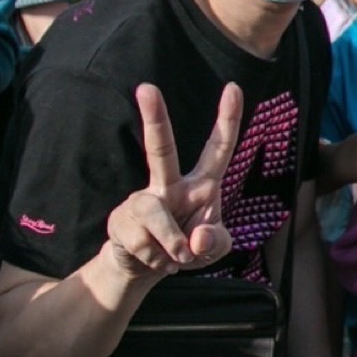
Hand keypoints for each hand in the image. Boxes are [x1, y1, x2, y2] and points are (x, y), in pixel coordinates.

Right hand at [103, 83, 241, 280]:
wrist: (147, 269)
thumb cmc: (188, 248)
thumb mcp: (215, 249)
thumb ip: (216, 242)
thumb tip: (198, 238)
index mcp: (201, 185)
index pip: (218, 148)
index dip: (227, 120)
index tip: (234, 87)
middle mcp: (170, 185)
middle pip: (161, 148)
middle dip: (154, 118)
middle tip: (146, 87)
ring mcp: (143, 200)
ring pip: (155, 213)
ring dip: (171, 244)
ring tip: (178, 258)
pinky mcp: (121, 219)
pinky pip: (142, 241)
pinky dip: (157, 259)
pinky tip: (156, 259)